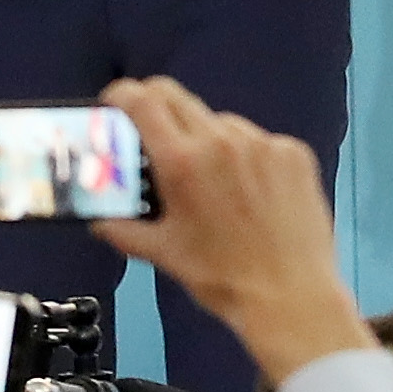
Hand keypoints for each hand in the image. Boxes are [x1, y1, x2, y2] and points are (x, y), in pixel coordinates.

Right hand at [97, 81, 368, 378]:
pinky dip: (247, 156)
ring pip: (220, 122)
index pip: (141, 101)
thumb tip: (99, 219)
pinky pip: (259, 140)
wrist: (291, 297)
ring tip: (212, 179)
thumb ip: (123, 229)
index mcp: (182, 163)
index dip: (122, 94)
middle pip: (176, 97)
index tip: (115, 102)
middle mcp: (221, 141)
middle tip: (152, 133)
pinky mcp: (293, 154)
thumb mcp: (163, 253)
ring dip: (205, 138)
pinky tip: (251, 191)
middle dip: (156, 108)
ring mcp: (262, 144)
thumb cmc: (222, 278)